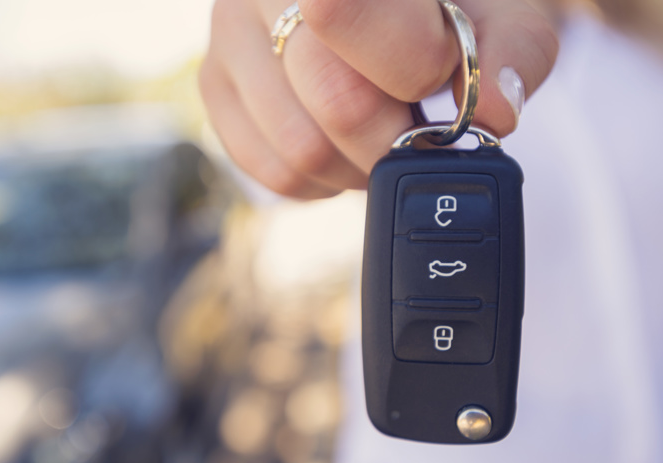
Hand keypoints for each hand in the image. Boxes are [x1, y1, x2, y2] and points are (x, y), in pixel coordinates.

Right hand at [200, 0, 558, 198]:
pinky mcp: (214, 84)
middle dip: (394, 137)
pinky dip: (321, 180)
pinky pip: (271, 171)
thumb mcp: (497, 7)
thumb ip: (513, 48)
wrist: (378, 1)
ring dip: (358, 166)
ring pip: (302, 150)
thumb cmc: (437, 5)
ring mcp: (228, 32)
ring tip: (379, 136)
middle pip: (337, 101)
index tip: (437, 76)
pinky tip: (341, 145)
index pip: (345, 12)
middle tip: (415, 127)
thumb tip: (495, 112)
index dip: (412, 65)